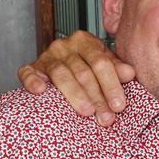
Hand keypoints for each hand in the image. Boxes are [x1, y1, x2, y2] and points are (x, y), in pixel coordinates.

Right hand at [17, 30, 135, 126]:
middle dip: (96, 97)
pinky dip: (32, 81)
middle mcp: (64, 46)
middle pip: (82, 72)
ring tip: (86, 112)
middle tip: (106, 117)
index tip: (119, 105)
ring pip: (60, 74)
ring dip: (74, 94)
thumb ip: (116, 69)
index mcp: (85, 41)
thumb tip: (129, 74)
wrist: (61, 64)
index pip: (100, 62)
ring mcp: (46, 56)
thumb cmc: (86, 66)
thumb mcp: (104, 65)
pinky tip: (40, 91)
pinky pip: (28, 73)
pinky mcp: (31, 68)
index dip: (111, 85)